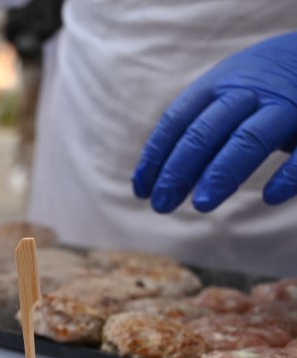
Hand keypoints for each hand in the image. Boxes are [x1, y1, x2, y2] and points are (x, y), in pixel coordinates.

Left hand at [132, 31, 296, 212]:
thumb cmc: (259, 87)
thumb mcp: (224, 95)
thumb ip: (194, 129)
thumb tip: (149, 182)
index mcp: (218, 84)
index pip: (177, 120)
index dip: (156, 156)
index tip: (142, 191)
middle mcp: (249, 91)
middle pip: (207, 130)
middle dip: (179, 169)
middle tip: (161, 205)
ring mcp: (286, 103)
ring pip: (249, 138)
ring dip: (222, 172)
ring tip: (202, 204)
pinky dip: (288, 174)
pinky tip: (270, 197)